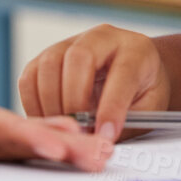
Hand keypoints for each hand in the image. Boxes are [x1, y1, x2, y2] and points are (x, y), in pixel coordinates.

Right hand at [19, 24, 171, 142]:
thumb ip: (126, 123)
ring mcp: (72, 43)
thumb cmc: (143, 92)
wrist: (136, 74)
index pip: (123, 71)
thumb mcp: (150, 109)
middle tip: (77, 134)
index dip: (111, 107)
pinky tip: (48, 123)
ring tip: (62, 131)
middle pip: (79, 58)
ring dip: (51, 104)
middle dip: (74, 101)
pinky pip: (30, 76)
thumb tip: (98, 142)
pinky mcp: (48, 56)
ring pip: (49, 64)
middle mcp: (102, 38)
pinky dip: (33, 103)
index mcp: (136, 49)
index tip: (104, 136)